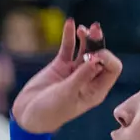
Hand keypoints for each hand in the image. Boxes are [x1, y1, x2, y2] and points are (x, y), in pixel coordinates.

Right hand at [11, 20, 122, 134]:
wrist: (27, 116)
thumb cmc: (50, 112)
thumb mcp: (67, 95)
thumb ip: (81, 76)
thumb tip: (96, 59)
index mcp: (96, 90)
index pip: (112, 69)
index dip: (106, 58)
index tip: (92, 57)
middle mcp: (88, 79)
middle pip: (100, 55)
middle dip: (98, 42)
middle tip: (93, 30)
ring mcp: (74, 71)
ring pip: (85, 49)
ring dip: (86, 37)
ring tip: (82, 28)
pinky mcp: (60, 66)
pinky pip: (68, 47)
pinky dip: (69, 36)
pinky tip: (70, 23)